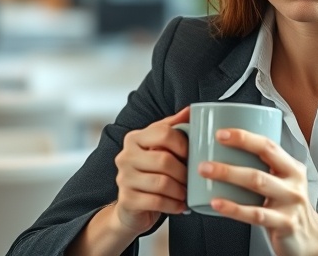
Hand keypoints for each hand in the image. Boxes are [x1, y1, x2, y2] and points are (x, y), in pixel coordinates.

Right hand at [111, 107, 189, 235]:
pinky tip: (181, 205)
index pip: (164, 133)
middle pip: (164, 160)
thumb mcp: (159, 147)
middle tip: (194, 179)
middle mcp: (125, 156)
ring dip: (181, 190)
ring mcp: (124, 178)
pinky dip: (174, 205)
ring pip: (162, 183)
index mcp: (134, 138)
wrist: (131, 206)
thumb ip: (173, 127)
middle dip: (184, 172)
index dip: (183, 144)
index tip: (192, 155)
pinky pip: (157, 202)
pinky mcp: (127, 200)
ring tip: (188, 193)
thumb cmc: (149, 172)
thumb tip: (191, 109)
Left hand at [198, 129, 317, 255]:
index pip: (268, 146)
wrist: (311, 238)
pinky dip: (234, 208)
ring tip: (206, 175)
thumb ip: (263, 168)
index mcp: (291, 168)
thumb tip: (226, 153)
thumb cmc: (288, 207)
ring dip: (228, 176)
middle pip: (260, 166)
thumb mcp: (283, 182)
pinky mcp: (285, 223)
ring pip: (257, 184)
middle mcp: (293, 183)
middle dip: (229, 162)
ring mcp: (290, 203)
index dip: (244, 138)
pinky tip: (217, 203)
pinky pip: (256, 214)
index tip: (220, 134)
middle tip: (204, 163)